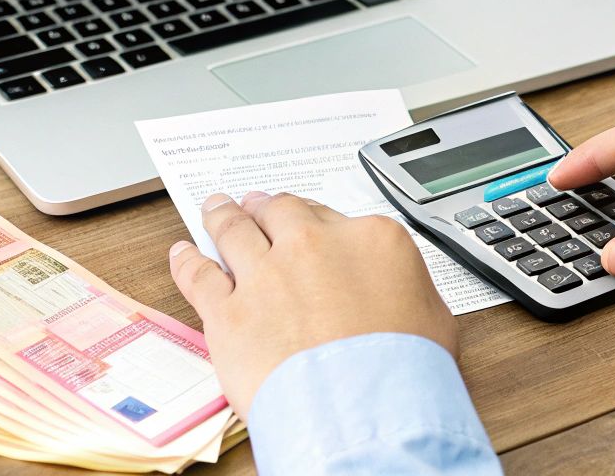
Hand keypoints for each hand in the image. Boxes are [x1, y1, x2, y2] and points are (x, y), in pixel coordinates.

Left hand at [168, 191, 455, 416]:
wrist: (367, 409)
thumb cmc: (405, 369)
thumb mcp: (432, 314)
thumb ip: (406, 285)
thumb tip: (397, 288)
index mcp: (368, 239)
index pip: (333, 216)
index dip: (314, 219)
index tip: (305, 221)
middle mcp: (313, 246)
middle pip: (281, 212)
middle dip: (266, 207)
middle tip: (256, 204)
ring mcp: (266, 276)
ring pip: (234, 231)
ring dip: (223, 216)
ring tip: (216, 209)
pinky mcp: (230, 313)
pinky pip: (198, 276)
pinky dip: (187, 262)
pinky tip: (182, 253)